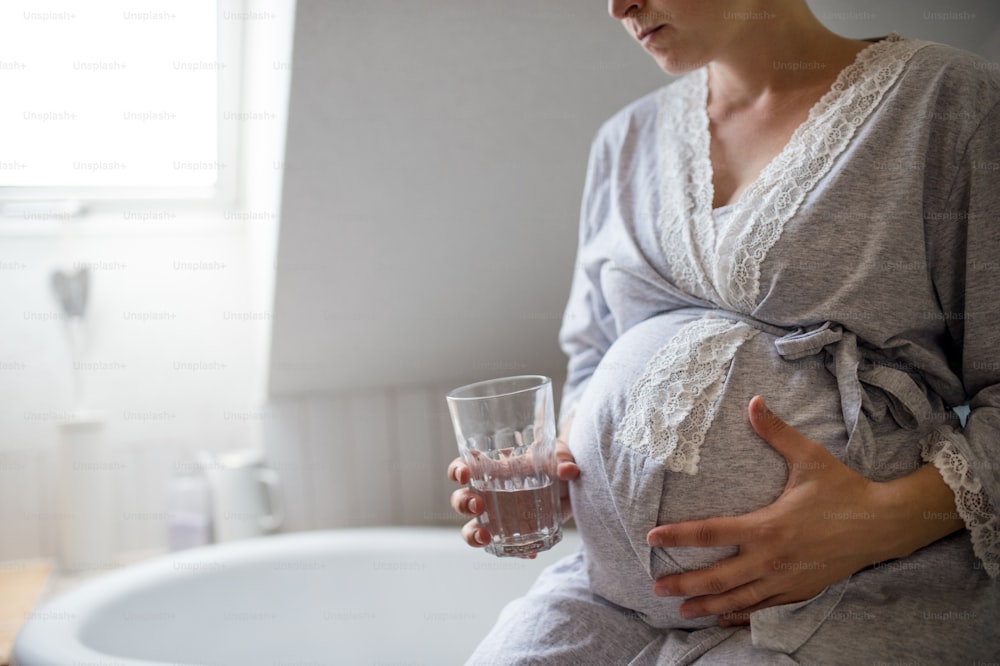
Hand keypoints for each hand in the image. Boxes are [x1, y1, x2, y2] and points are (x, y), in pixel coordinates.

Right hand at [448, 438, 579, 553]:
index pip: (464, 467)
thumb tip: (567, 469)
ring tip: (485, 537)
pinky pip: (504, 547)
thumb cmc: (556, 464)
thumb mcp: (560, 456)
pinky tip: (528, 553)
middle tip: (478, 506)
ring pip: (473, 527)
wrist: (573, 488)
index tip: (463, 474)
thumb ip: (562, 459)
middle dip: (463, 504)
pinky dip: (514, 552)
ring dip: (473, 534)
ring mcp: (498, 516)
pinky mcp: (515, 534)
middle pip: (461, 499)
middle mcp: (488, 493)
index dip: (457, 471)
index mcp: (492, 467)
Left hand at [646, 396, 883, 624]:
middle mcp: (773, 558)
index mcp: (769, 526)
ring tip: (683, 611)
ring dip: (708, 605)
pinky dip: (741, 615)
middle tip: (656, 587)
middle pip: (718, 577)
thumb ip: (776, 432)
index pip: (712, 532)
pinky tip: (723, 619)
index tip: (652, 537)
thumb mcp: (810, 457)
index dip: (679, 536)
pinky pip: (764, 608)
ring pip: (739, 599)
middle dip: (685, 584)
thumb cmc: (844, 488)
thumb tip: (753, 401)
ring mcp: (787, 579)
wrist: (884, 524)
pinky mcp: (801, 591)